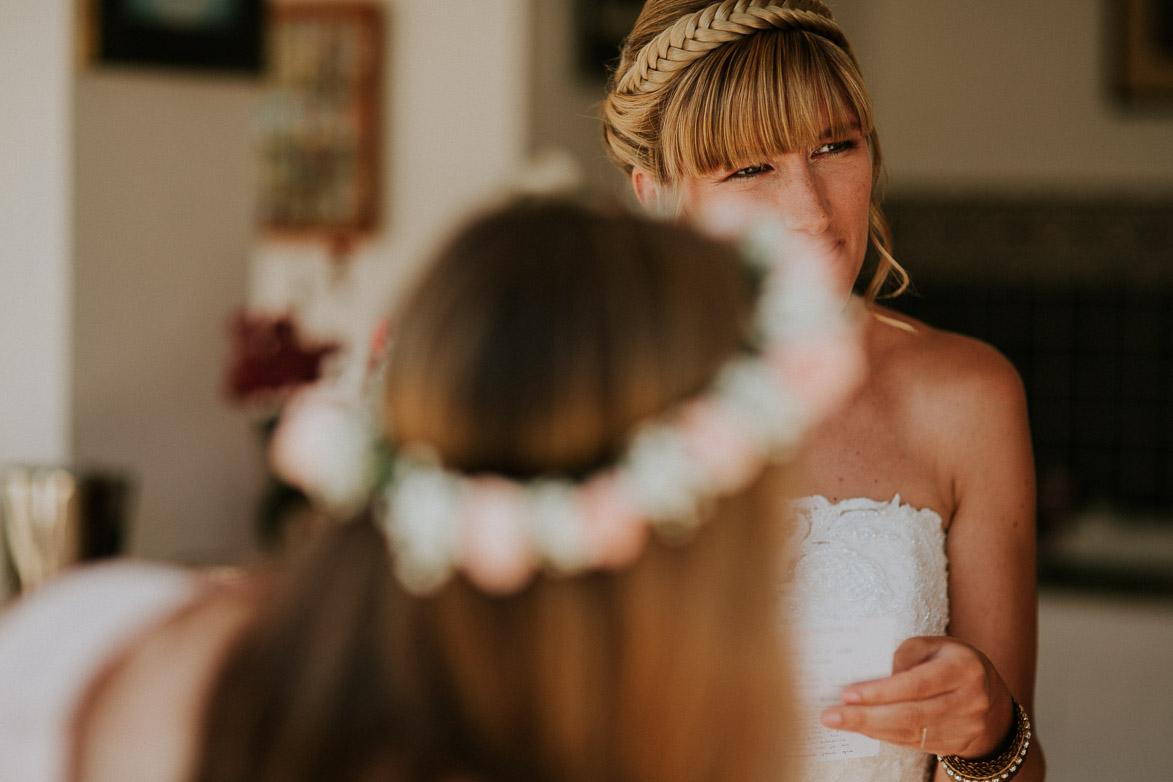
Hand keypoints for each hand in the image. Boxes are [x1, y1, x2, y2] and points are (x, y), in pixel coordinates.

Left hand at [820, 635, 1015, 757]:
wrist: (992, 698)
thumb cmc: (952, 662)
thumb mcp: (935, 646)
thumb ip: (905, 654)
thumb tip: (873, 674)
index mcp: (963, 669)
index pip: (916, 684)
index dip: (880, 691)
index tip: (846, 693)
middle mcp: (969, 701)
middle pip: (911, 715)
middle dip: (865, 717)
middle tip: (830, 715)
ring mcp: (965, 727)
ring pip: (910, 733)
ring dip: (869, 728)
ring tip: (838, 721)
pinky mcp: (956, 744)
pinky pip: (914, 743)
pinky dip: (884, 736)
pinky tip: (862, 728)